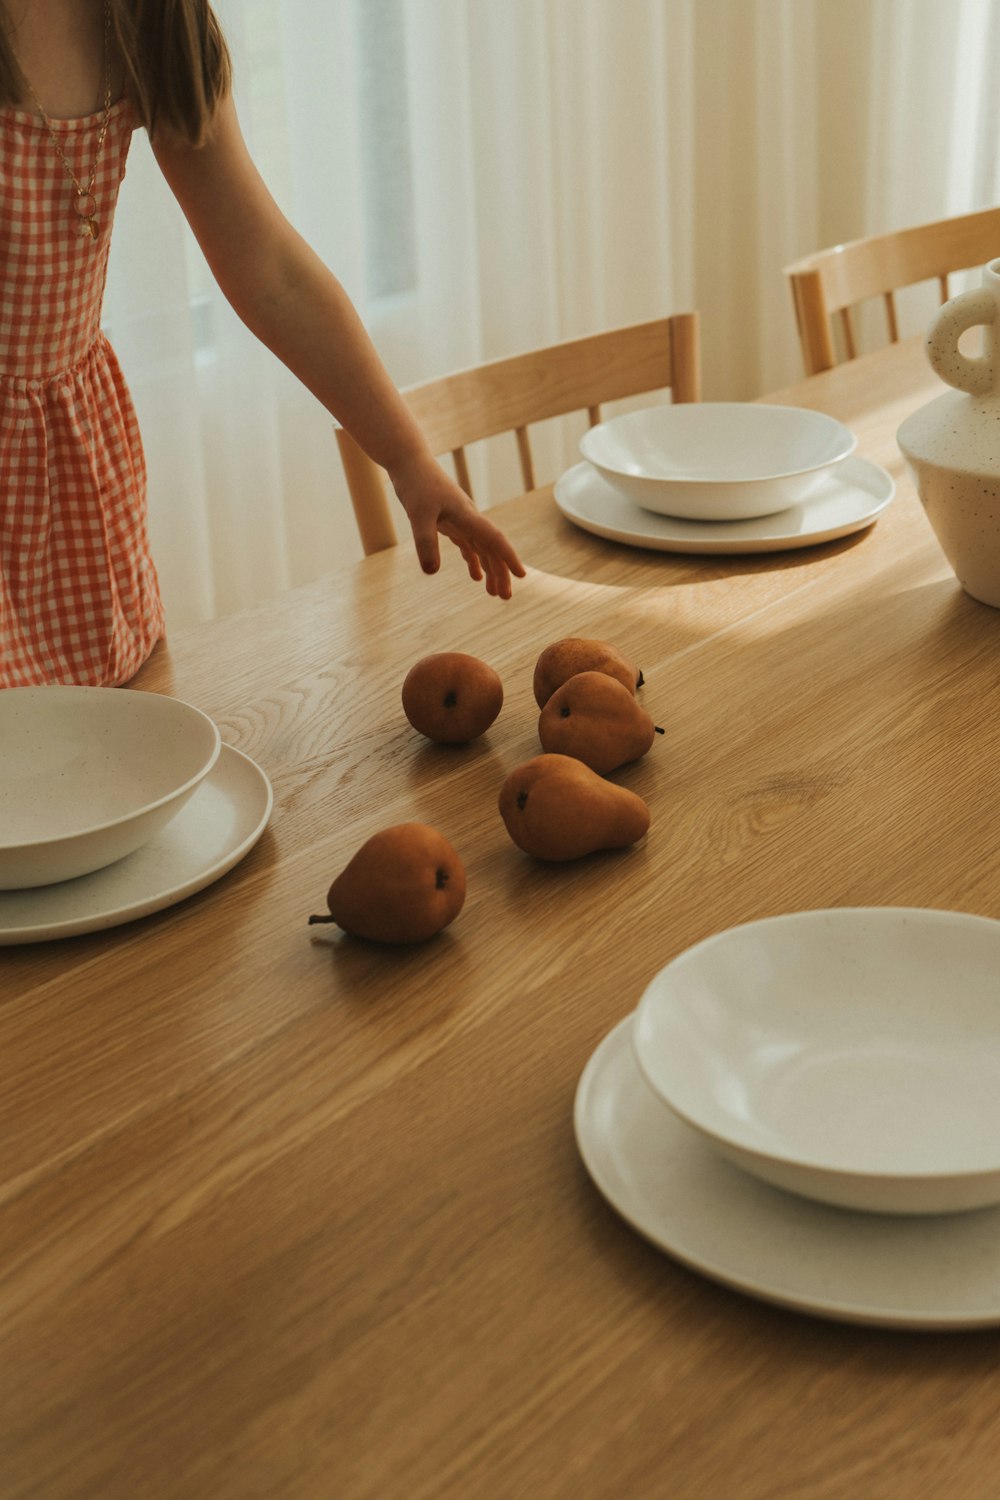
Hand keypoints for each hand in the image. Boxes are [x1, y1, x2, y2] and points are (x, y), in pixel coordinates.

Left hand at [388, 452, 526, 599]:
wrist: (408, 461)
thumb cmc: (415, 483)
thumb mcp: (418, 514)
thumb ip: (425, 542)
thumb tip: (432, 572)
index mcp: (468, 516)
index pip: (495, 540)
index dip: (508, 558)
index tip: (521, 575)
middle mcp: (469, 519)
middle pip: (491, 549)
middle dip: (500, 573)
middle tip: (505, 597)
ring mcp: (460, 520)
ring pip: (481, 549)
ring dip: (489, 569)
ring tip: (493, 593)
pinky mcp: (449, 520)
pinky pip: (467, 544)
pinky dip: (473, 560)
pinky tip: (475, 576)